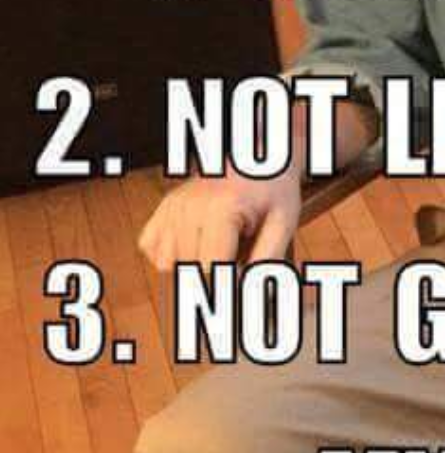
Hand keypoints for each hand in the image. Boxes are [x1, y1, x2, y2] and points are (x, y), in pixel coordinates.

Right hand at [138, 168, 301, 273]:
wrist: (260, 160)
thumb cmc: (274, 190)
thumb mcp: (284, 223)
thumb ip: (267, 259)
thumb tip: (250, 292)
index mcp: (221, 208)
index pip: (211, 267)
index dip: (231, 277)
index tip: (246, 268)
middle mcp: (189, 205)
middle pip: (191, 267)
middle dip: (216, 270)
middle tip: (239, 249)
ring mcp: (172, 206)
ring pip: (167, 263)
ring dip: (193, 263)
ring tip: (220, 243)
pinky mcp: (163, 208)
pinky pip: (152, 249)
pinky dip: (171, 254)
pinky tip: (197, 241)